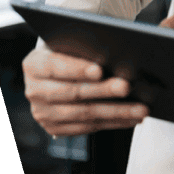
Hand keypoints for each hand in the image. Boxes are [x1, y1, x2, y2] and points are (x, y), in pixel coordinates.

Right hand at [23, 46, 147, 136]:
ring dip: (115, 112)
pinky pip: (88, 128)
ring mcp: (43, 113)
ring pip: (84, 114)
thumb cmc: (70, 53)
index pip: (55, 66)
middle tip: (127, 87)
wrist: (56, 73)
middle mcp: (34, 91)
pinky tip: (131, 118)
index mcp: (34, 65)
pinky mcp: (55, 128)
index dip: (77, 69)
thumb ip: (85, 49)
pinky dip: (113, 123)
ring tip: (140, 108)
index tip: (100, 70)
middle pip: (73, 93)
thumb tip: (115, 56)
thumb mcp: (71, 45)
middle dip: (103, 91)